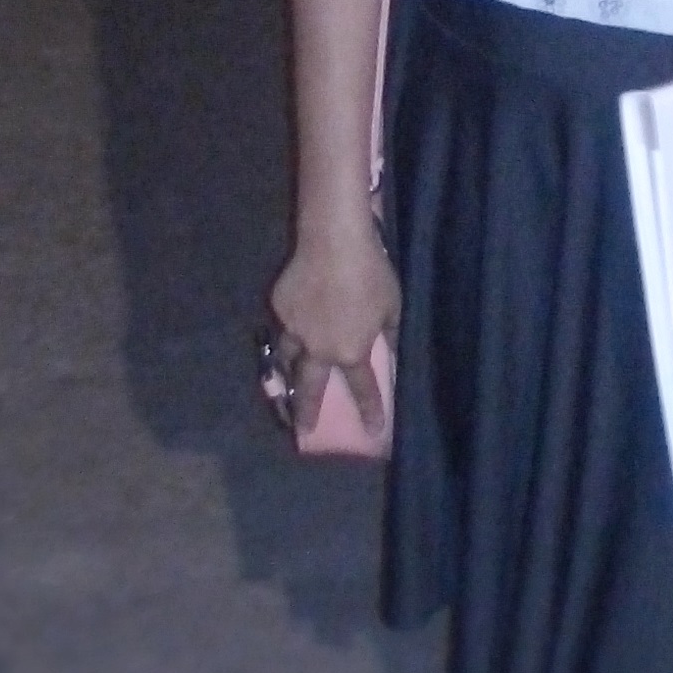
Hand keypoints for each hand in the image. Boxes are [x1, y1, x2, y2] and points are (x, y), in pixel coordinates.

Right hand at [268, 221, 401, 438]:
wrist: (334, 242)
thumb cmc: (371, 274)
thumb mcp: (393, 307)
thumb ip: (391, 334)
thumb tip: (393, 352)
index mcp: (350, 351)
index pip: (362, 388)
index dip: (369, 409)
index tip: (372, 430)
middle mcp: (318, 349)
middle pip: (310, 387)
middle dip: (306, 412)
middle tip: (303, 430)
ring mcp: (293, 329)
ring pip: (287, 358)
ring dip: (288, 371)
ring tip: (286, 380)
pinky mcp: (279, 306)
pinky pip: (284, 323)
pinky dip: (290, 325)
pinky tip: (293, 317)